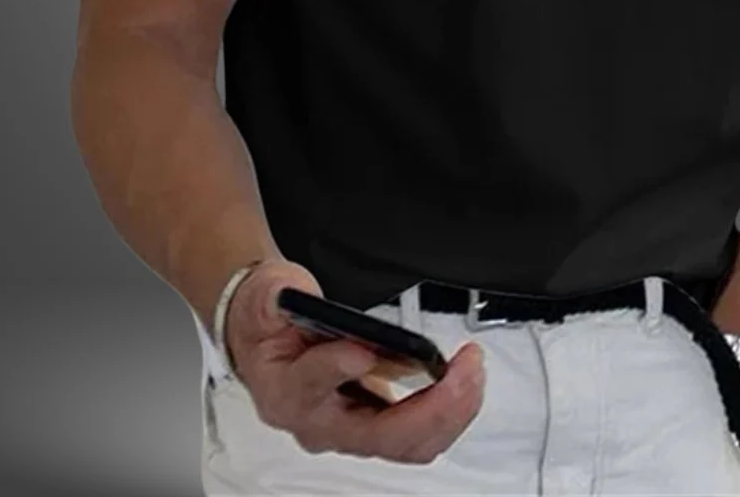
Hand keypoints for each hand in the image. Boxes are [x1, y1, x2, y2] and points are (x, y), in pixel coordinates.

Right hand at [224, 258, 485, 463]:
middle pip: (379, 435)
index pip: (311, 387)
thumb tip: (296, 295)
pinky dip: (446, 412)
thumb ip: (280, 297)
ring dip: (449, 412)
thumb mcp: (267, 295)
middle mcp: (318, 422)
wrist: (268, 338)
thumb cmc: (269, 322)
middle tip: (461, 368)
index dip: (338, 368)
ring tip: (473, 371)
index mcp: (284, 390)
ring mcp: (349, 429)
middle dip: (430, 406)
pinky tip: (464, 383)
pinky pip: (416, 436)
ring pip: (406, 444)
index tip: (363, 350)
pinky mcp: (373, 425)